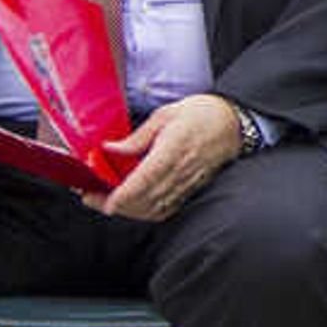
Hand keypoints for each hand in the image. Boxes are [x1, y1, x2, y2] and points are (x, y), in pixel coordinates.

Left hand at [93, 93, 244, 222]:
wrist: (234, 122)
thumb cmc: (201, 114)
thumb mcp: (165, 115)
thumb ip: (137, 137)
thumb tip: (110, 149)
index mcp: (174, 148)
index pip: (146, 178)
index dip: (124, 194)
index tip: (105, 201)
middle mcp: (182, 170)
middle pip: (146, 199)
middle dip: (117, 204)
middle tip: (92, 198)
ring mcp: (188, 182)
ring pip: (154, 208)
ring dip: (129, 210)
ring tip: (108, 201)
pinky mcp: (191, 189)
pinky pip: (166, 209)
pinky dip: (146, 212)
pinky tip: (133, 205)